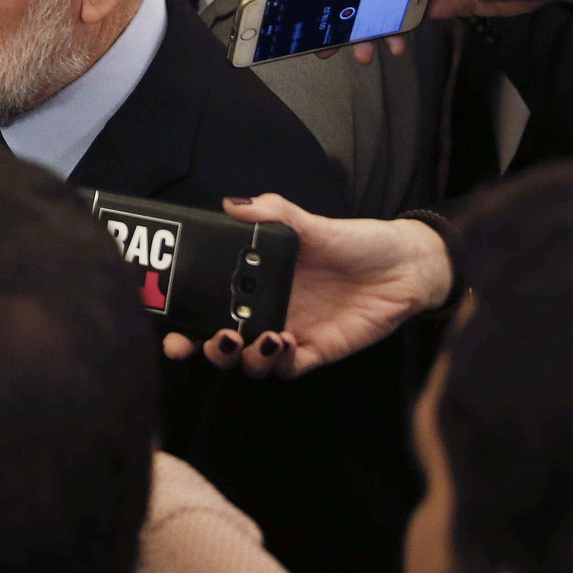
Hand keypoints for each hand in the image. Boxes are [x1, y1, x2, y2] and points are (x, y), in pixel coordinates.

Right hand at [165, 196, 451, 377]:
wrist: (405, 265)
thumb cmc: (356, 241)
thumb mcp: (313, 223)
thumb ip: (274, 212)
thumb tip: (234, 203)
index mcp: (255, 283)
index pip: (208, 306)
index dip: (183, 320)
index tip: (168, 324)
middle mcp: (266, 311)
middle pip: (220, 343)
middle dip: (205, 349)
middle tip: (208, 339)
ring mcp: (290, 334)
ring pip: (250, 362)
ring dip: (244, 357)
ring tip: (254, 338)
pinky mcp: (318, 351)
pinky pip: (290, 369)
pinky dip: (282, 363)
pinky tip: (286, 344)